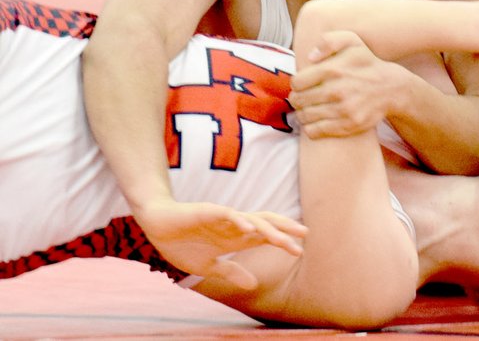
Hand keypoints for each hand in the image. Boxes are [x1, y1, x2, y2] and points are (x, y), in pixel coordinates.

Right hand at [136, 198, 306, 289]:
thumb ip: (231, 272)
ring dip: (267, 228)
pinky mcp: (206, 211)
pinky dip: (238, 220)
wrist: (157, 225)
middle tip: (305, 234)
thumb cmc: (183, 243)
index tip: (300, 249)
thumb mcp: (209, 266)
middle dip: (284, 228)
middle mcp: (233, 225)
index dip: (282, 240)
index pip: (264, 236)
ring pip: (250, 219)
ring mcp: (222, 217)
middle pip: (264, 224)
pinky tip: (249, 227)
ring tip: (283, 237)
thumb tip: (254, 284)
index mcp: (234, 237)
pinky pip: (226, 214)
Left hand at [289, 31, 411, 137]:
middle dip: (297, 99)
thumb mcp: (352, 42)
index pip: (297, 82)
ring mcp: (342, 110)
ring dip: (303, 113)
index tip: (302, 84)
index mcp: (332, 70)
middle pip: (298, 101)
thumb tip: (310, 57)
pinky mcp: (347, 125)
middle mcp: (336, 90)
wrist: (391, 88)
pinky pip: (315, 131)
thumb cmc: (366, 64)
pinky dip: (311, 127)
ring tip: (309, 109)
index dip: (297, 84)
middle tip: (303, 98)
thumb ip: (328, 41)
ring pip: (305, 116)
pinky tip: (316, 120)